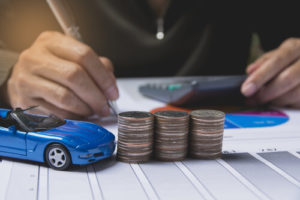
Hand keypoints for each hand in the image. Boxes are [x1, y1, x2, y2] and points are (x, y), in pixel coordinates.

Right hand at [4, 31, 118, 118]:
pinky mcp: (24, 101)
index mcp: (51, 41)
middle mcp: (35, 57)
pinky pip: (56, 113)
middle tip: (105, 106)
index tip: (113, 92)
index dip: (103, 77)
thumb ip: (97, 66)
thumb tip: (111, 84)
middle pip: (75, 76)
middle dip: (96, 95)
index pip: (84, 55)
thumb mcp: (73, 58)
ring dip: (85, 108)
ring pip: (65, 97)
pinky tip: (79, 116)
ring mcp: (26, 79)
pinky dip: (73, 117)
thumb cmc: (53, 69)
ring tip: (93, 111)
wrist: (22, 79)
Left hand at [241, 37, 299, 107]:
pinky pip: (299, 103)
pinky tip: (280, 102)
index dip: (260, 76)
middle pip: (287, 79)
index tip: (246, 89)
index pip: (276, 61)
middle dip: (265, 93)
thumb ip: (263, 63)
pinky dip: (287, 105)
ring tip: (266, 101)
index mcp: (295, 47)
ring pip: (294, 93)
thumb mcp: (277, 56)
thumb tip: (250, 71)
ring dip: (276, 101)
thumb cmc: (290, 61)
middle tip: (252, 100)